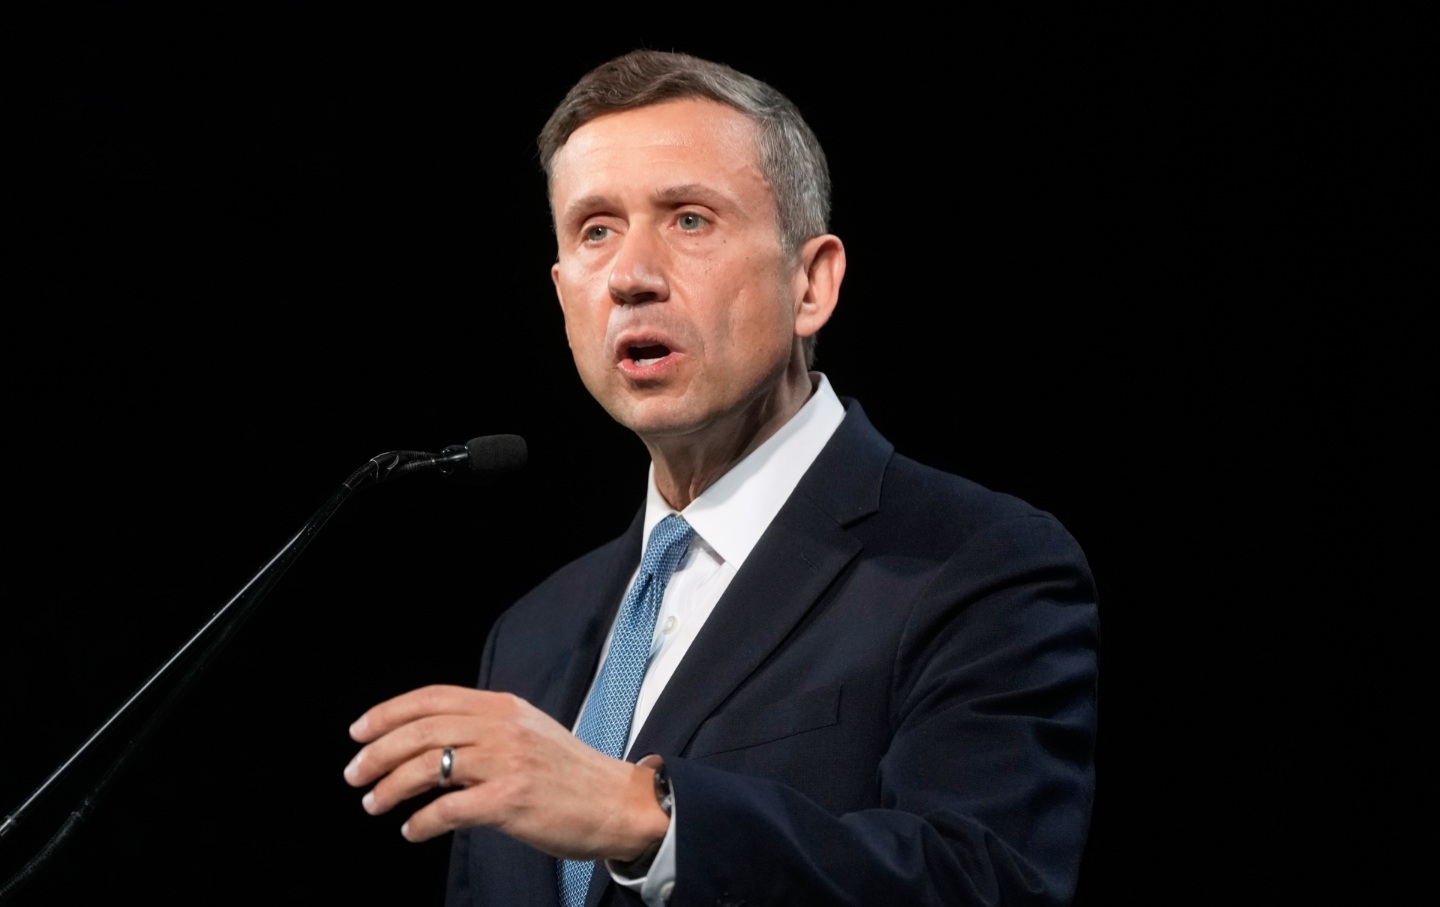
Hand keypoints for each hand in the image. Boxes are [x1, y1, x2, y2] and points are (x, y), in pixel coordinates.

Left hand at [343, 684, 667, 860]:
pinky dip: (422, 822)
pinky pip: (449, 808)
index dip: (388, 713)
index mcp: (504, 707)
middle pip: (422, 730)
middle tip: (354, 773)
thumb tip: (431, 739)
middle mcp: (503, 727)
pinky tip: (412, 830)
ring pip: (428, 766)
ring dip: (391, 787)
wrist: (619, 803)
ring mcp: (508, 762)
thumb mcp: (529, 733)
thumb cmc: (571, 775)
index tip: (359, 732)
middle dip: (377, 752)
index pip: (433, 698)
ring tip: (373, 803)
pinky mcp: (511, 800)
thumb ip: (486, 729)